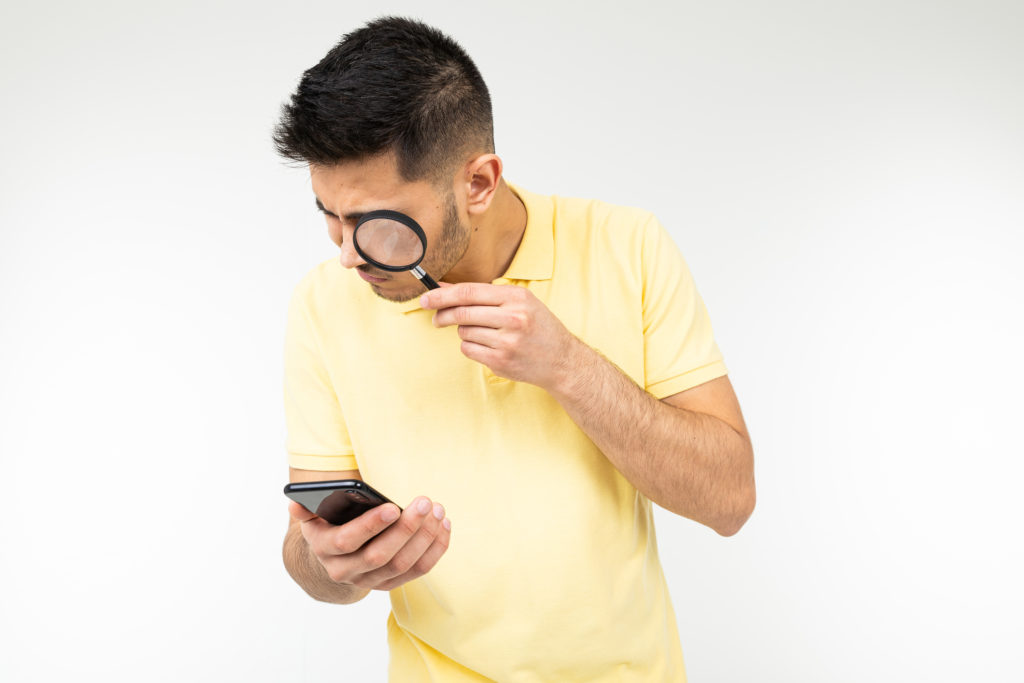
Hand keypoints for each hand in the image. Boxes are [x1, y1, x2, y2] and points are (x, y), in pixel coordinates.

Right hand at [288, 496, 450, 591]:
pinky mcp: (391, 584)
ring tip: (438, 511)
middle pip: (381, 555)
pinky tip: (444, 526)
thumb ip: (306, 508)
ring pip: (403, 565)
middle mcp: (347, 571)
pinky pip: (417, 571)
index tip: (393, 506)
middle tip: (425, 503)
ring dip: (425, 538)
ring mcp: (370, 581)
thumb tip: (294, 503)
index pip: (349, 541)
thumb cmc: (328, 527)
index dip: (371, 525)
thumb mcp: (313, 517)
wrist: (331, 561)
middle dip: (406, 529)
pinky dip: (435, 550)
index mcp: (326, 550)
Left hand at [420, 282, 581, 389]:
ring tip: (483, 333)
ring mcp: (507, 342)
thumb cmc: (538, 327)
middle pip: (462, 313)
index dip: (442, 295)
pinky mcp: (500, 361)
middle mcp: (513, 318)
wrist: (562, 360)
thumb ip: (483, 295)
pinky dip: (471, 347)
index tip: (426, 297)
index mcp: (516, 298)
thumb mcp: (518, 302)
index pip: (469, 292)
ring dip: (464, 332)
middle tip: (436, 318)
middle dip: (442, 314)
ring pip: (464, 332)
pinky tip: (487, 346)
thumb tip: (444, 288)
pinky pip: (468, 350)